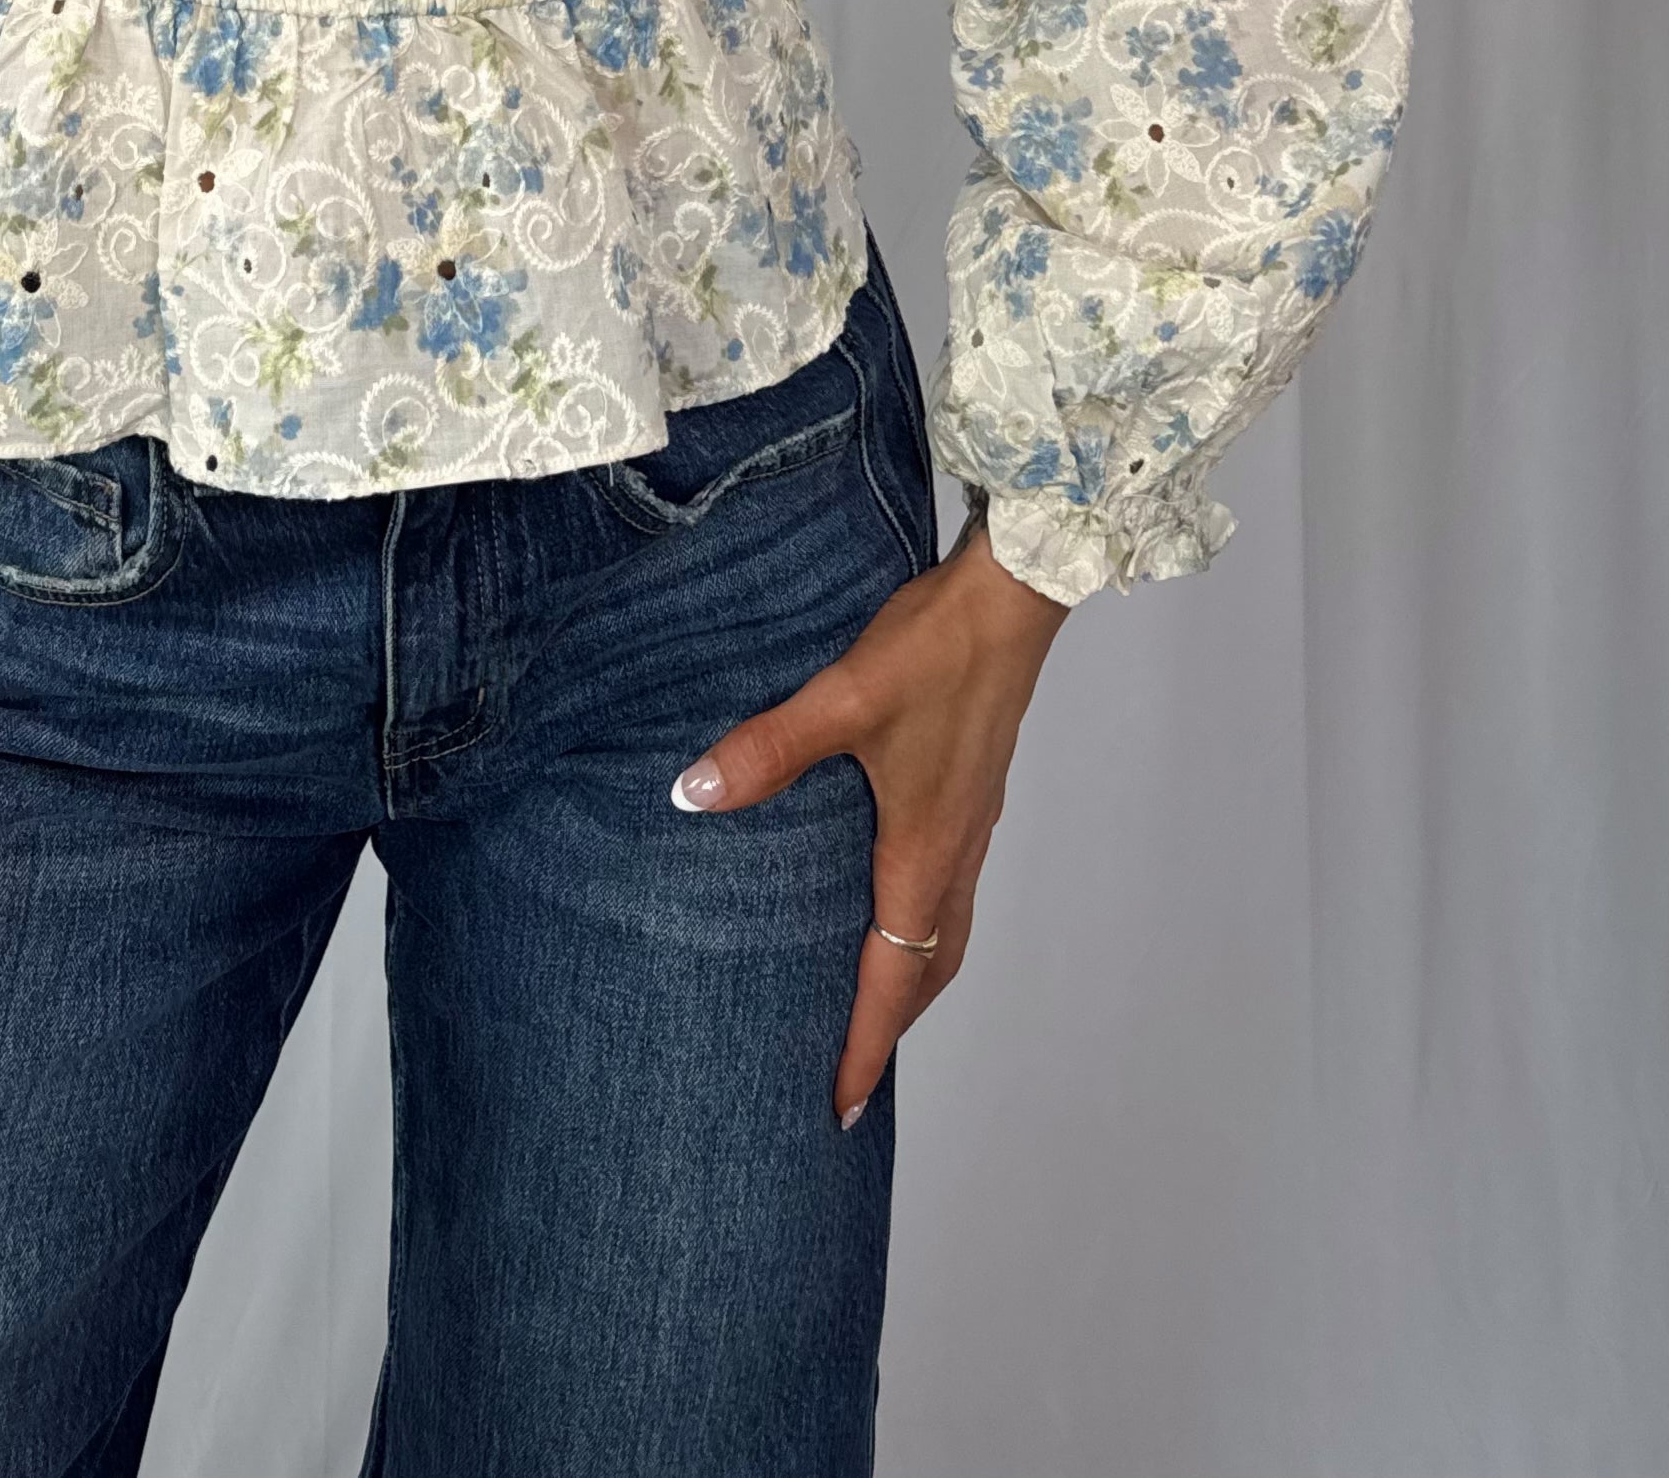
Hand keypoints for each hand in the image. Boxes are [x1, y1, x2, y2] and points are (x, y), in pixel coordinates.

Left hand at [671, 516, 1068, 1121]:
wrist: (1012, 598)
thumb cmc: (935, 651)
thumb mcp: (842, 700)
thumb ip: (768, 750)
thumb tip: (694, 795)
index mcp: (924, 853)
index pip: (894, 981)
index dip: (866, 1048)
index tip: (841, 1107)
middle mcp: (955, 852)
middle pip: (929, 968)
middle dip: (892, 1027)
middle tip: (851, 1071)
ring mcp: (971, 821)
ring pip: (946, 926)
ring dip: (912, 974)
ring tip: (869, 1000)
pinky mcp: (973, 787)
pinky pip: (950, 884)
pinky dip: (923, 919)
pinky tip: (888, 888)